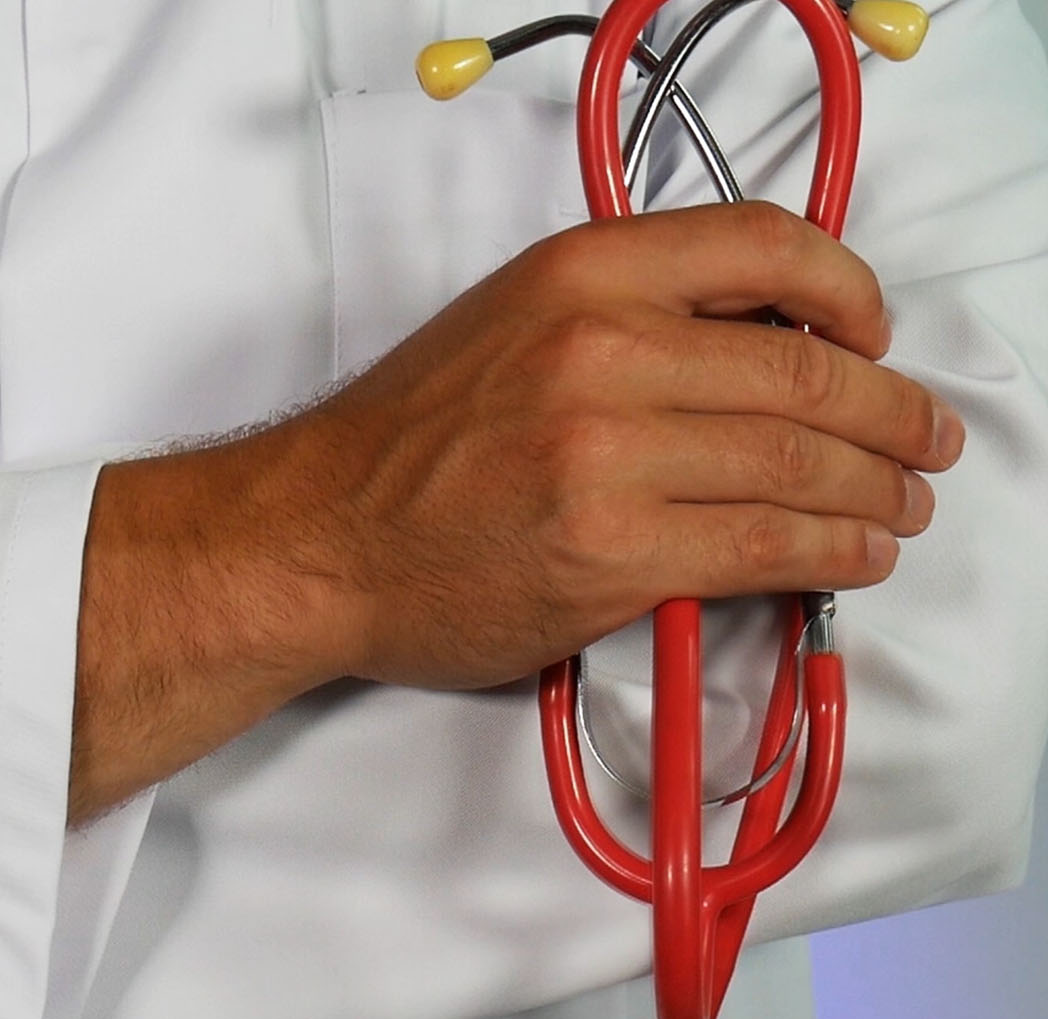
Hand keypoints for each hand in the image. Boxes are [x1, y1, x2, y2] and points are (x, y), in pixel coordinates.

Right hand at [266, 200, 958, 688]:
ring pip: (802, 463)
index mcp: (579, 273)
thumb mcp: (508, 322)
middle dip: (893, 412)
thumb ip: (625, 313)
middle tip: (922, 438)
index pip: (766, 245)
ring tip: (902, 504)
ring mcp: (610, 457)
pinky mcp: (615, 554)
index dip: (850, 290)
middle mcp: (602, 350)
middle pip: (808, 369)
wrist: (316, 537)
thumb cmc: (402, 444)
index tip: (874, 332)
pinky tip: (856, 553)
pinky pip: (768, 546)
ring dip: (878, 489)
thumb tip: (760, 342)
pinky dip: (836, 551)